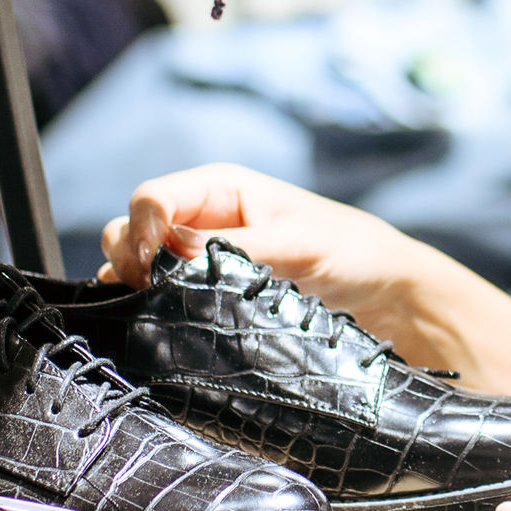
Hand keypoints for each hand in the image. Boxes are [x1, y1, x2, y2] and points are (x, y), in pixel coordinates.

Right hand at [99, 163, 444, 339]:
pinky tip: (160, 322)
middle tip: (152, 292)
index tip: (154, 266)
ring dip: (136, 284)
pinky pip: (157, 292)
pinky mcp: (204, 290)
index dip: (142, 229)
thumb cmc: (348, 251)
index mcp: (219, 189)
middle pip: (131, 227)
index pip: (151, 197)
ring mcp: (198, 254)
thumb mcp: (299, 244)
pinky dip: (149, 304)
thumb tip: (179, 254)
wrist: (380, 290)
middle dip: (130, 257)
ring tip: (156, 310)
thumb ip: (240, 248)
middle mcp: (200, 217)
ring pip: (137, 261)